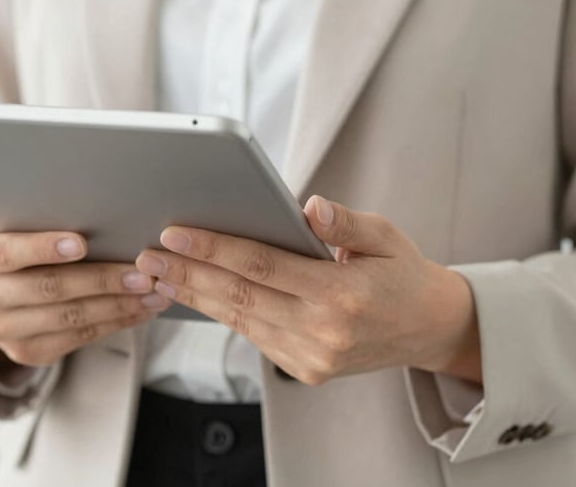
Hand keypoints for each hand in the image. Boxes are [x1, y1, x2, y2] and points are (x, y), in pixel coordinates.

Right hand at [0, 226, 170, 368]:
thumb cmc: (23, 235)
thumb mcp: (21, 221)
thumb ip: (46, 216)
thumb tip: (103, 206)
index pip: (5, 252)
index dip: (42, 247)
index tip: (82, 242)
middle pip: (46, 289)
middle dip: (100, 280)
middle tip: (143, 272)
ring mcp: (1, 330)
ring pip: (67, 318)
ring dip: (117, 305)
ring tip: (153, 292)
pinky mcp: (25, 352)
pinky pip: (77, 338)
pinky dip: (114, 323)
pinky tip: (140, 310)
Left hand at [136, 196, 480, 385]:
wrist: (428, 328)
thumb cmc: (403, 273)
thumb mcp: (385, 236)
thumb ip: (345, 222)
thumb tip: (309, 206)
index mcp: (341, 295)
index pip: (262, 265)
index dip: (214, 247)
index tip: (175, 231)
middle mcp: (323, 333)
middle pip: (239, 296)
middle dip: (188, 272)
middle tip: (147, 253)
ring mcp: (311, 358)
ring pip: (240, 320)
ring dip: (195, 295)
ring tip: (159, 272)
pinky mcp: (304, 369)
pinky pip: (254, 335)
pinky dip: (221, 313)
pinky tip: (196, 293)